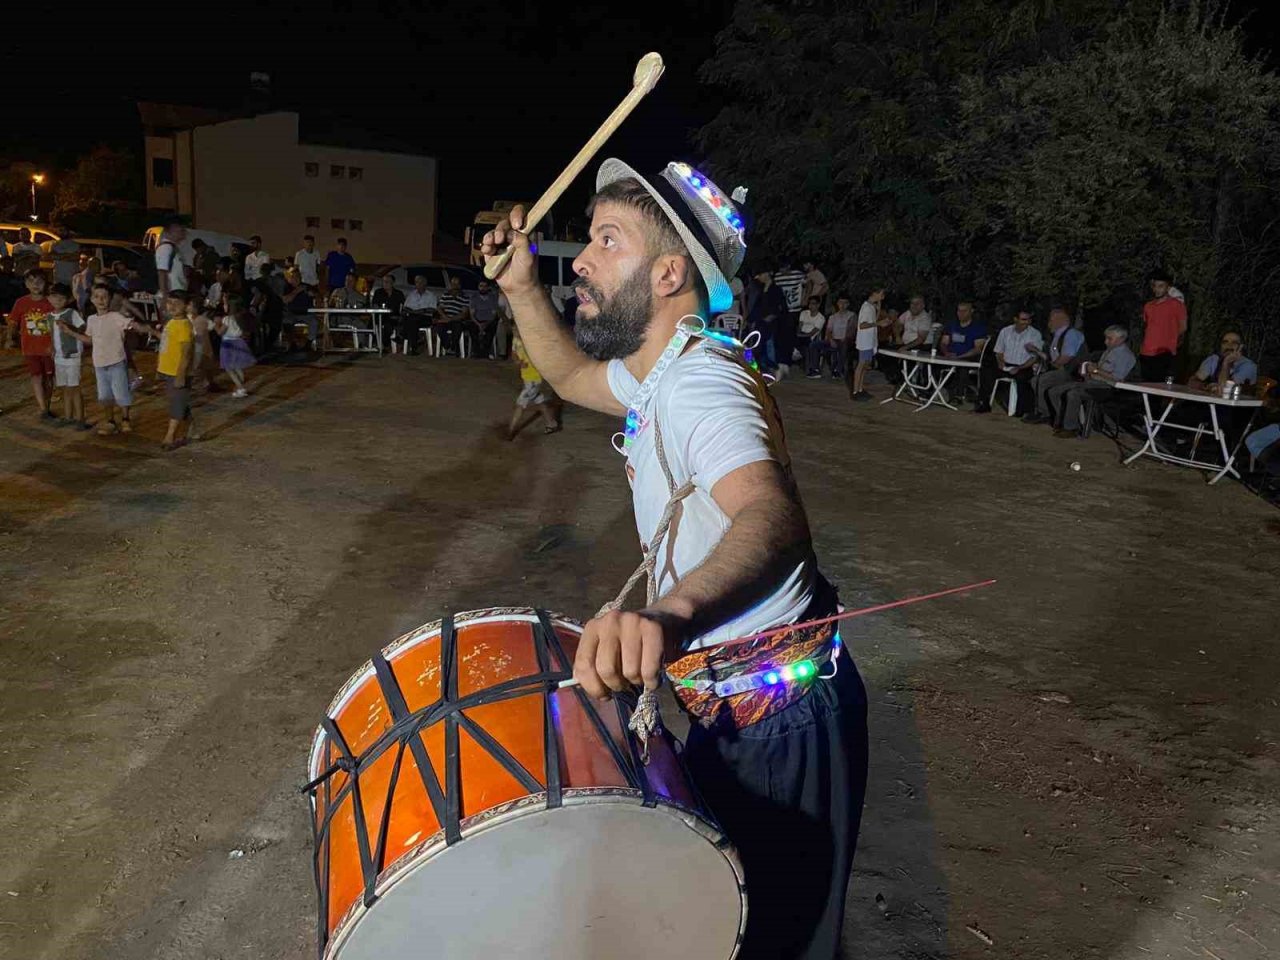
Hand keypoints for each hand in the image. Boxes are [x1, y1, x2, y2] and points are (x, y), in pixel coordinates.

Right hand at [480, 205, 537, 295]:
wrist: (518, 287)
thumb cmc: (527, 271)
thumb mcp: (528, 256)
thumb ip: (522, 242)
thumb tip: (512, 232)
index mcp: (525, 233)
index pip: (521, 216)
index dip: (517, 215)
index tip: (516, 224)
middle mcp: (513, 235)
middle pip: (504, 223)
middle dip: (500, 229)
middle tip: (500, 239)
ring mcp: (502, 243)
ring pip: (494, 232)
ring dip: (491, 236)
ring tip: (491, 244)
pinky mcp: (493, 251)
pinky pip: (486, 244)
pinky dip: (485, 246)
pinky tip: (487, 251)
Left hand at [573, 607, 688, 699]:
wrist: (664, 621)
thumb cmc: (631, 644)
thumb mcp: (607, 650)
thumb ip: (594, 666)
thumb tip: (591, 688)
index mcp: (593, 628)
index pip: (584, 664)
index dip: (593, 687)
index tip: (604, 694)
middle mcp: (609, 621)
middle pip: (606, 669)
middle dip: (616, 685)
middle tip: (624, 684)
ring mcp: (632, 622)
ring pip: (629, 671)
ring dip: (636, 682)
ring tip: (639, 675)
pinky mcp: (653, 629)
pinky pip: (649, 670)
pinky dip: (652, 682)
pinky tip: (652, 678)